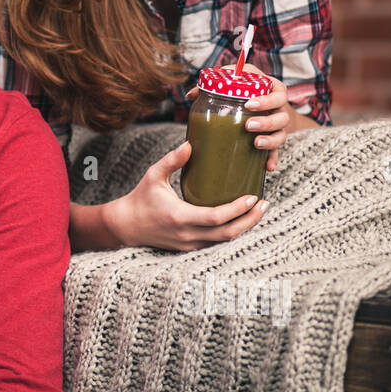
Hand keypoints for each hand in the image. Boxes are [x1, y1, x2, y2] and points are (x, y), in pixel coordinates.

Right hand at [105, 141, 267, 250]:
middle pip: (228, 233)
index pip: (216, 218)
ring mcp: (189, 244)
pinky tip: (240, 218)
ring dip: (244, 226)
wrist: (126, 225)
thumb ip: (171, 160)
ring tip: (257, 210)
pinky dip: (231, 230)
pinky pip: (216, 242)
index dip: (238, 209)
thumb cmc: (140, 198)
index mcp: (180, 216)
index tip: (253, 197)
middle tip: (264, 203)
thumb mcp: (153, 176)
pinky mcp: (190, 248)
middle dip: (250, 220)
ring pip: (225, 240)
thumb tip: (190, 143)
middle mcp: (187, 234)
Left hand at [185, 62, 288, 170]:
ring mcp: (276, 126)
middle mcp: (278, 109)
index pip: (278, 94)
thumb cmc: (242, 86)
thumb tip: (191, 95)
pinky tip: (267, 166)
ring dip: (270, 141)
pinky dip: (272, 158)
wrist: (254, 99)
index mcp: (272, 90)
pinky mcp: (272, 139)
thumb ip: (214, 83)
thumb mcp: (231, 79)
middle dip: (266, 122)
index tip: (249, 104)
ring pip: (281, 135)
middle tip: (248, 125)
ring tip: (256, 143)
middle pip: (282, 117)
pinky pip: (276, 151)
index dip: (267, 100)